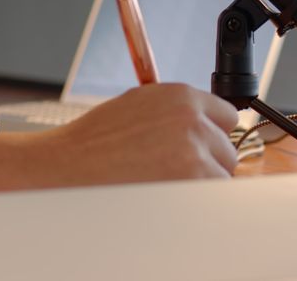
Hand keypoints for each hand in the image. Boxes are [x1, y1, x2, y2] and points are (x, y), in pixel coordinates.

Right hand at [43, 84, 238, 184]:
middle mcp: (193, 120)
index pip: (227, 116)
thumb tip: (205, 125)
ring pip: (221, 174)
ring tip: (164, 182)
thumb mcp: (139, 105)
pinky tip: (165, 194)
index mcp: (181, 96)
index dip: (212, 134)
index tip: (203, 146)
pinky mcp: (190, 181)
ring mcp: (194, 152)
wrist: (69, 166)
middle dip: (208, 161)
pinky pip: (209, 196)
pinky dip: (193, 199)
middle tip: (174, 169)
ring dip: (201, 182)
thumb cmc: (96, 141)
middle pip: (227, 149)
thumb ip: (177, 112)